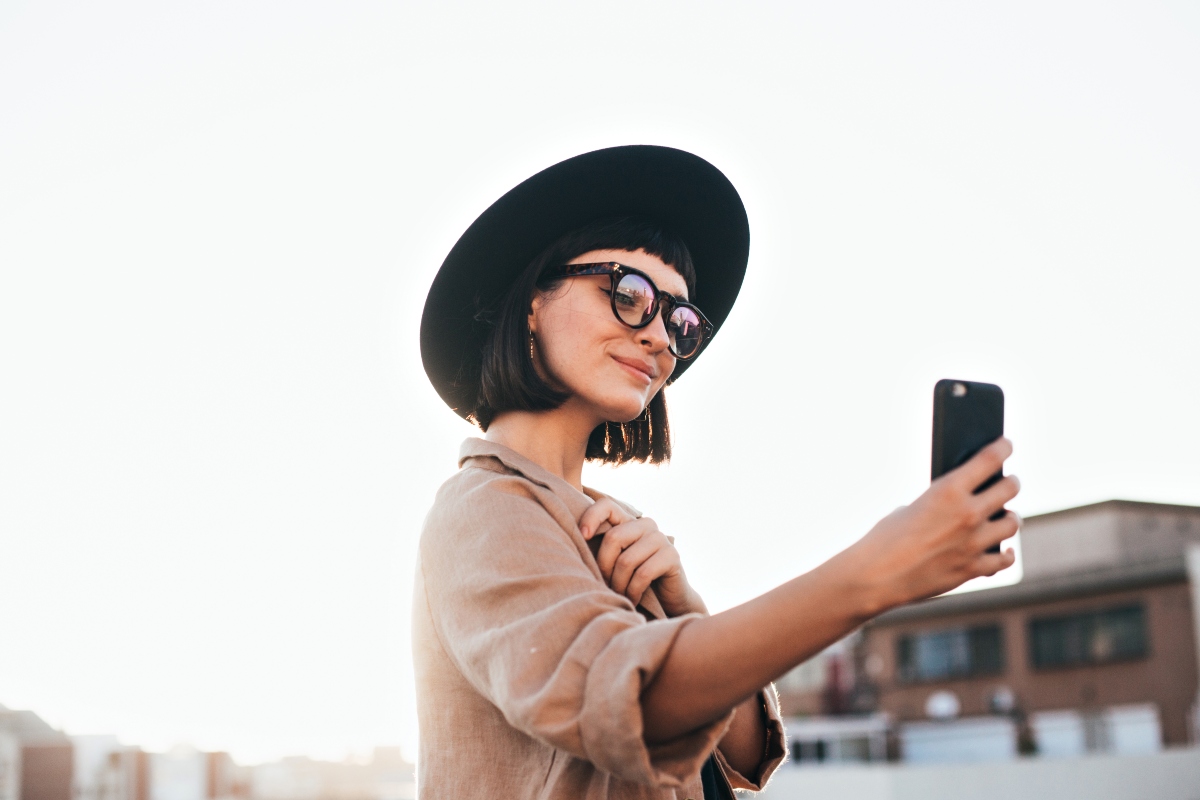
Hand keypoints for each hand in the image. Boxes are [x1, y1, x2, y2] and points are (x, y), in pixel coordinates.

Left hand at [579, 499, 706, 617]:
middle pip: (613, 538)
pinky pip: (643, 574)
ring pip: (626, 560)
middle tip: (605, 586)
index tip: (582, 536)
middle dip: (604, 567)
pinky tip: (632, 600)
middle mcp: (646, 524)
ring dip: (618, 585)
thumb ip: (601, 549)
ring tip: (618, 596)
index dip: (591, 517)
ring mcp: (661, 538)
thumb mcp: (615, 561)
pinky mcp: (672, 556)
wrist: (668, 599)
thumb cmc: (633, 580)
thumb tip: (572, 542)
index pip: (607, 505)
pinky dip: (633, 591)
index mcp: (629, 521)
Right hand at [842, 437, 1020, 614]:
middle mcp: (967, 514)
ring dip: (1009, 517)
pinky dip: (1006, 553)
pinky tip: (1004, 549)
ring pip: (1012, 523)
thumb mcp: (911, 508)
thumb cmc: (884, 539)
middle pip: (1010, 488)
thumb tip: (962, 505)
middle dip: (1010, 482)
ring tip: (1004, 516)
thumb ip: (941, 504)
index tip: (1007, 445)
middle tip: (1008, 482)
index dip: (1003, 447)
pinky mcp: (972, 569)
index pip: (989, 459)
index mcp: (947, 491)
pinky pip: (1004, 559)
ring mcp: (973, 543)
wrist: (875, 576)